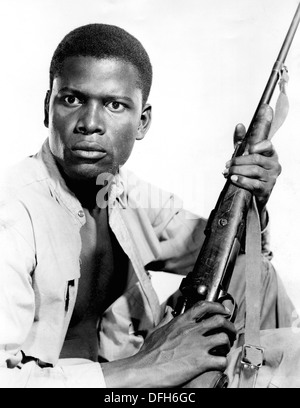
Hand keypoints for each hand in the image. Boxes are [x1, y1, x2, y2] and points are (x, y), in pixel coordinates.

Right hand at [101, 301, 235, 387]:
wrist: (144, 369)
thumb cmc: (149, 354)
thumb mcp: (156, 331)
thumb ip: (165, 321)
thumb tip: (168, 314)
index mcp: (182, 322)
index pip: (204, 306)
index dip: (218, 306)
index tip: (223, 310)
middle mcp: (192, 330)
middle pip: (219, 320)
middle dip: (229, 326)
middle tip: (230, 331)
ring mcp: (197, 345)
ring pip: (224, 338)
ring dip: (228, 345)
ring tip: (225, 349)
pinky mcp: (200, 361)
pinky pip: (221, 360)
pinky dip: (223, 362)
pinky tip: (219, 364)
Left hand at [223, 121, 281, 228]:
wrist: (254, 194)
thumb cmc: (250, 172)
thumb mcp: (245, 155)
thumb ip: (242, 141)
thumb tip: (239, 125)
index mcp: (271, 155)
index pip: (268, 145)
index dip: (257, 146)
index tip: (247, 149)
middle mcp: (274, 165)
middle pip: (256, 159)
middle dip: (238, 161)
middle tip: (227, 165)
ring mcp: (271, 178)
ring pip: (254, 170)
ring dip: (237, 170)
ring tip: (227, 172)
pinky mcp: (266, 190)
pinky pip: (253, 184)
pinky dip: (242, 180)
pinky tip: (233, 179)